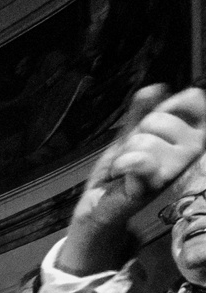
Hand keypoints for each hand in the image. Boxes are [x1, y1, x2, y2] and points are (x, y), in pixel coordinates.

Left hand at [76, 86, 205, 231]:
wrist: (98, 203)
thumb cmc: (121, 171)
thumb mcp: (131, 134)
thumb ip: (142, 112)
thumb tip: (155, 88)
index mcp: (191, 135)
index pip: (194, 100)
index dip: (170, 103)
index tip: (152, 119)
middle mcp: (191, 152)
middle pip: (160, 119)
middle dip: (138, 133)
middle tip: (133, 153)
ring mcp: (175, 171)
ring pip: (145, 140)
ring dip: (126, 152)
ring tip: (127, 167)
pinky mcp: (154, 187)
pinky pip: (139, 160)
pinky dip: (122, 163)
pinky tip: (121, 173)